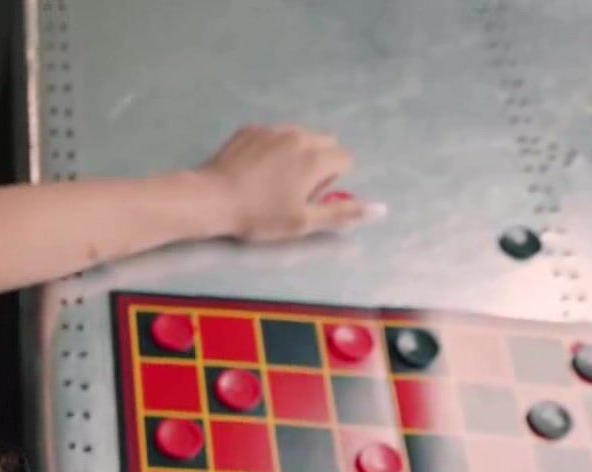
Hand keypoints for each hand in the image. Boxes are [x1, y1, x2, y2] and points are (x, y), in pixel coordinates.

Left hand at [198, 124, 383, 242]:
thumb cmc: (259, 216)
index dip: (331, 182)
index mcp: (316, 157)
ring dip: (295, 153)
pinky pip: (272, 135)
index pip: (344, 160)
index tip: (308, 197)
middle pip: (325, 143)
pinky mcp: (249, 129)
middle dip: (318, 162)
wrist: (210, 199)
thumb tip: (381, 209)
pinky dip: (270, 148)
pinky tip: (252, 170)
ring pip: (298, 136)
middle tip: (292, 189)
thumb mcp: (303, 222)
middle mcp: (299, 135)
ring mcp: (272, 129)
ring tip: (270, 180)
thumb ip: (343, 213)